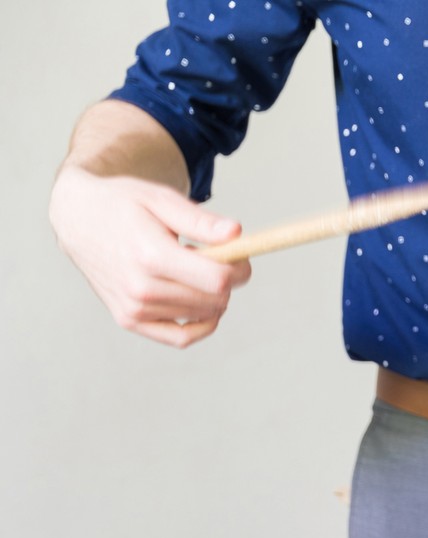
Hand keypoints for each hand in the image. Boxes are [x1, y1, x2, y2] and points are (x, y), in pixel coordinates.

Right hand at [49, 168, 250, 347]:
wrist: (78, 218)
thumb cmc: (123, 204)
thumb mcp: (160, 199)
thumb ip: (200, 220)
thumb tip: (236, 233)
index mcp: (150, 255)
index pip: (217, 279)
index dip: (240, 269)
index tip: (239, 255)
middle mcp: (139, 287)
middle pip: (214, 299)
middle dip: (228, 281)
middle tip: (217, 258)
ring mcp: (133, 308)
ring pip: (203, 315)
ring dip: (210, 295)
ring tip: (190, 268)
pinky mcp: (129, 320)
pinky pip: (181, 338)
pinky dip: (202, 326)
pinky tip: (204, 305)